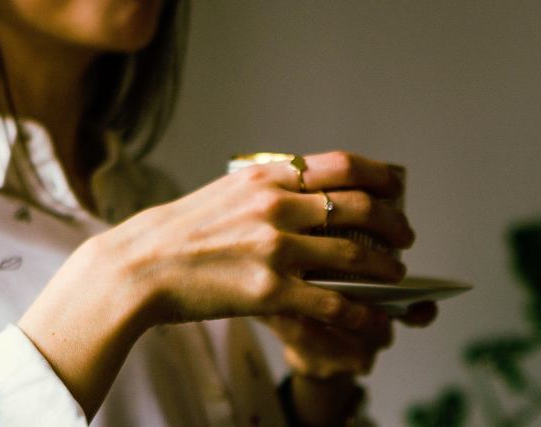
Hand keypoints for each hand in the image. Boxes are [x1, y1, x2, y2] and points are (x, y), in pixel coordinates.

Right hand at [18, 151, 414, 418]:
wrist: (135, 268)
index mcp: (265, 178)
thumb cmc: (173, 234)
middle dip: (394, 224)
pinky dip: (363, 315)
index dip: (380, 177)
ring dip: (387, 269)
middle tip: (404, 238)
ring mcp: (275, 249)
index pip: (342, 165)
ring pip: (357, 256)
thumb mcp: (221, 194)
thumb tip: (300, 191)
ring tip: (395, 278)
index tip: (394, 188)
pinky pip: (335, 304)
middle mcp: (276, 207)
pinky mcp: (270, 291)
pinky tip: (372, 322)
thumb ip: (263, 191)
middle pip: (361, 208)